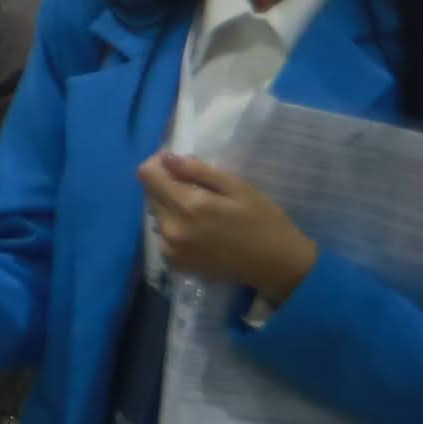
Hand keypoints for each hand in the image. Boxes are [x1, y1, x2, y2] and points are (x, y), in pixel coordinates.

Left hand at [140, 153, 316, 305]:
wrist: (276, 265)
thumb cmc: (263, 221)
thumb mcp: (237, 187)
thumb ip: (198, 171)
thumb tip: (166, 157)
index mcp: (188, 206)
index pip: (146, 175)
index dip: (159, 164)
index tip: (179, 166)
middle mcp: (171, 229)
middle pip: (149, 194)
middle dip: (167, 185)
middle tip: (198, 189)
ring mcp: (169, 249)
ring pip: (155, 214)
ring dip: (170, 206)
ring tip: (203, 212)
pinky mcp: (173, 263)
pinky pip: (162, 234)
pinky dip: (175, 227)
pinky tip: (200, 231)